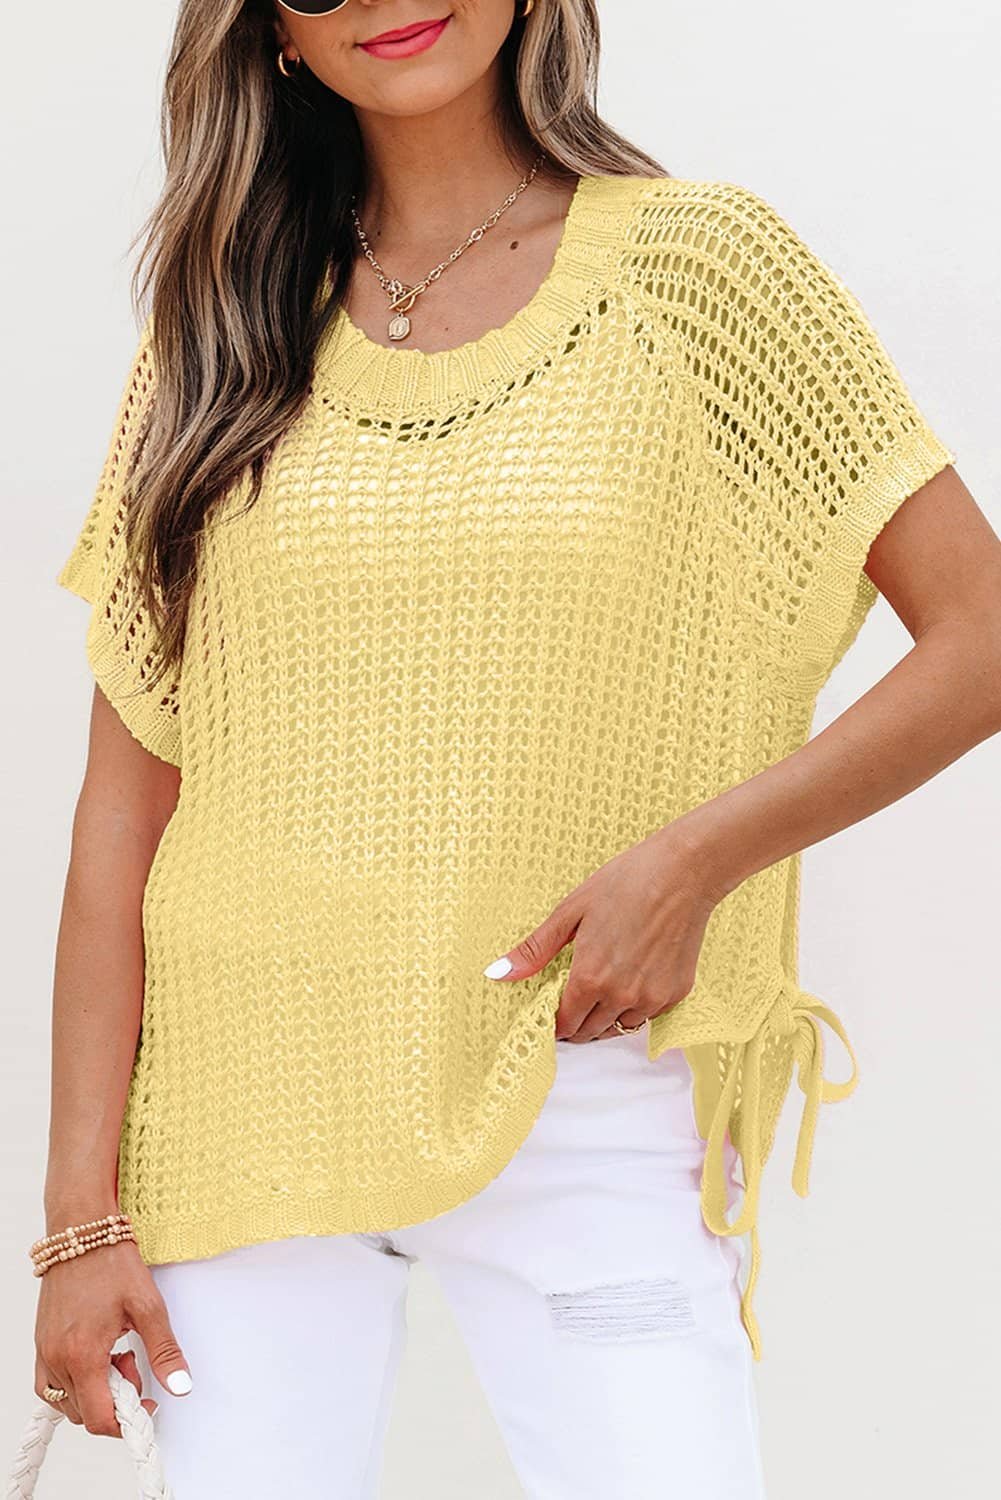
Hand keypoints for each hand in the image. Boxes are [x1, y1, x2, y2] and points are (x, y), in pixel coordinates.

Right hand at [34, 1238, 191, 1436]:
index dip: (127, 1421)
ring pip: (66, 1402)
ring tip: (115, 1355)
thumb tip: (180, 1385)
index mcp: (83, 1353)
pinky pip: (50, 1385)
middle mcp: (56, 1358)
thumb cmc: (110, 1262)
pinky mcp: (40, 1344)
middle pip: (84, 1413)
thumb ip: (164, 1351)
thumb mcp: (148, 1306)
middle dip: (114, 1401)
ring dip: (94, 1392)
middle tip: (132, 1364)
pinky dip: (74, 1384)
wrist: (82, 1232)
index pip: (100, 1418)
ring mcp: (44, 1352)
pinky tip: (95, 1359)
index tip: (145, 1404)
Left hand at [483, 820, 724, 1041]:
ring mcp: (651, 998)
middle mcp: (620, 996)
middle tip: (574, 1000)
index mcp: (589, 978)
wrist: (682, 872)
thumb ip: (535, 950)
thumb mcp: (571, 911)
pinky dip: (635, 1007)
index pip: (564, 1025)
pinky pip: (648, 1016)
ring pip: (619, 1028)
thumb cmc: (625, 883)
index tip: (551, 1013)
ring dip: (605, 1018)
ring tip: (603, 988)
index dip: (553, 1023)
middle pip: (589, 1033)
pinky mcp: (676, 994)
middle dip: (576, 1024)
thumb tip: (497, 974)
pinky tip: (632, 979)